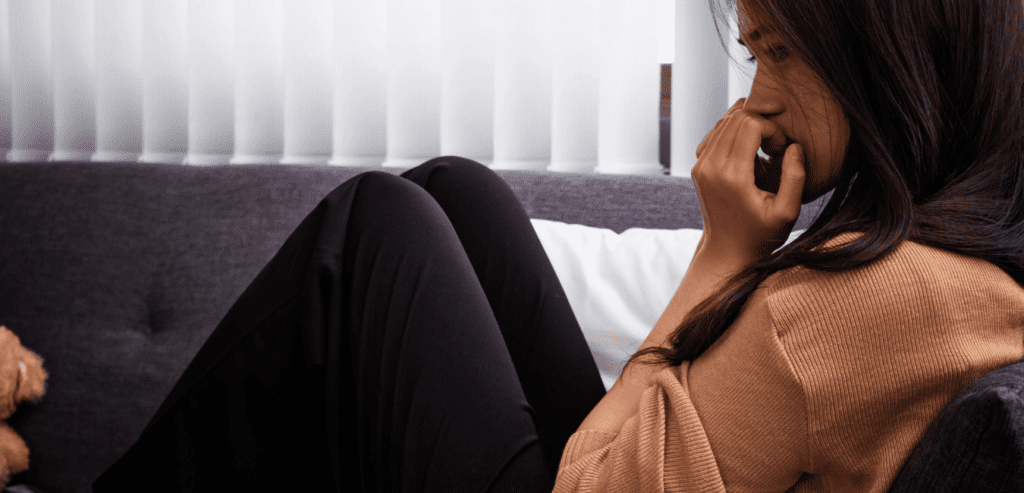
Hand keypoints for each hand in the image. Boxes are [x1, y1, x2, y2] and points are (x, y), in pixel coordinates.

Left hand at [691, 98, 804, 265]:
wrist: (727, 251)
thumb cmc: (761, 235)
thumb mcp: (787, 212)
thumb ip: (795, 177)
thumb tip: (793, 146)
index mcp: (732, 176)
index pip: (750, 123)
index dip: (772, 130)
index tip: (780, 151)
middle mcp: (710, 166)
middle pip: (736, 116)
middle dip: (761, 125)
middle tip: (773, 149)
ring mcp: (700, 165)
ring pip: (725, 121)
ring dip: (748, 128)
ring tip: (762, 152)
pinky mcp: (698, 166)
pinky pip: (716, 133)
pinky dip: (734, 134)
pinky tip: (748, 152)